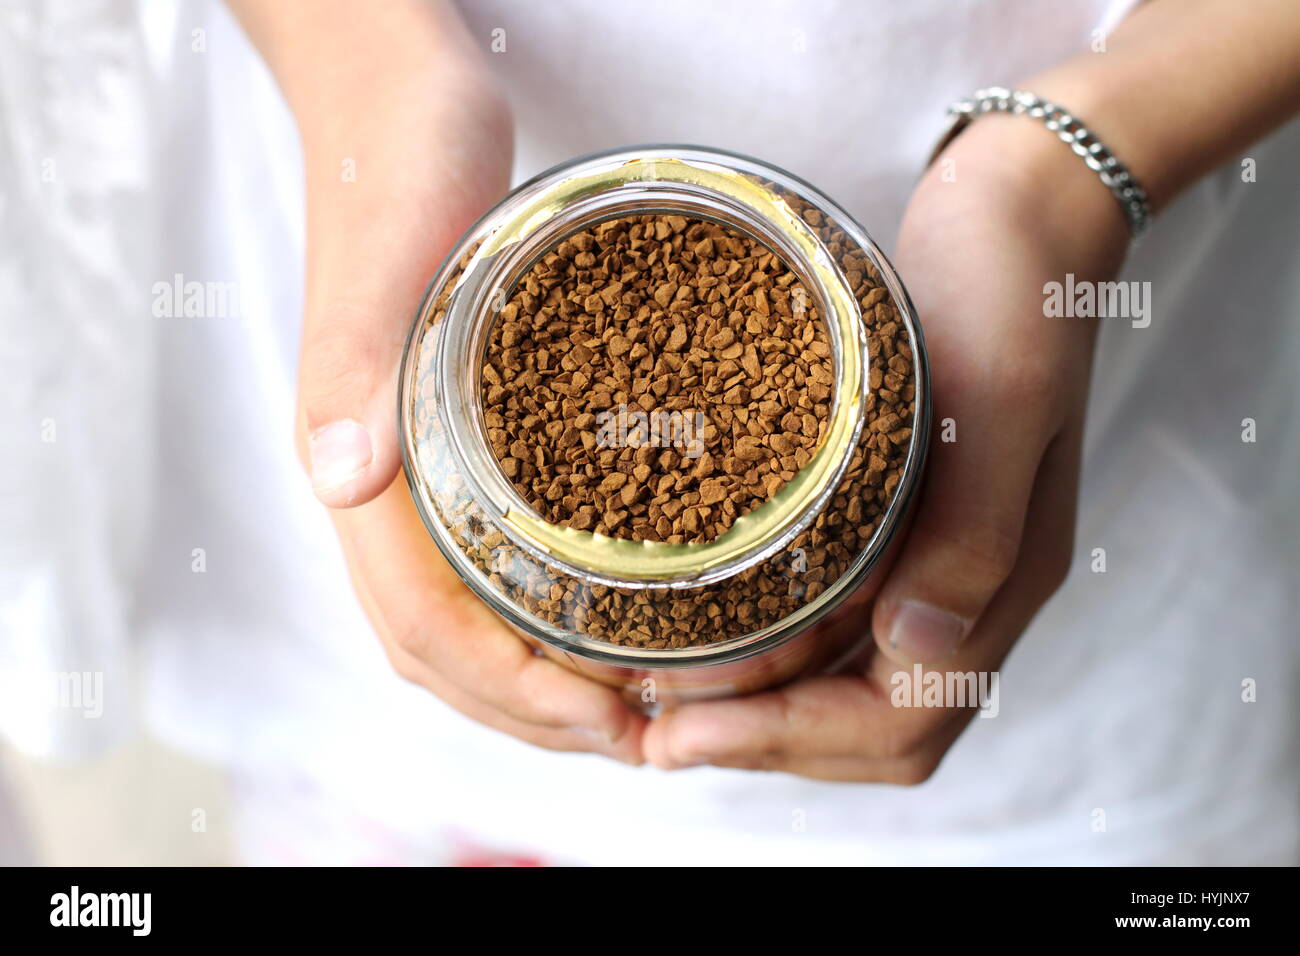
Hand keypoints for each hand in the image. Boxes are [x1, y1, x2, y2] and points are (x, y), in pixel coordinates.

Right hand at [251, 2, 645, 760]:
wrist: (390, 93)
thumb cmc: (393, 153)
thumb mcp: (392, 238)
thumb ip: (354, 355)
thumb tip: (342, 482)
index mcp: (360, 455)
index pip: (425, 626)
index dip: (517, 695)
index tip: (619, 726)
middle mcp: (381, 481)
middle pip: (444, 653)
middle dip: (541, 715)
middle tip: (649, 740)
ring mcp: (414, 467)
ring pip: (461, 624)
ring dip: (540, 686)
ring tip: (635, 710)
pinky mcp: (451, 441)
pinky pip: (483, 568)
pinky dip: (541, 622)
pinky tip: (607, 621)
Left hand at [642, 114, 1129, 780]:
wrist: (1019, 210)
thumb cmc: (1012, 288)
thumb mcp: (999, 396)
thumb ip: (972, 528)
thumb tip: (918, 644)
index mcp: (1005, 572)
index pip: (904, 718)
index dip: (792, 740)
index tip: (687, 733)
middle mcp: (968, 584)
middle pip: (869, 723)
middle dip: (761, 738)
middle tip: (654, 727)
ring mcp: (931, 555)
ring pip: (843, 681)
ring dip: (755, 703)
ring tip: (659, 689)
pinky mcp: (894, 518)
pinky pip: (830, 619)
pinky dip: (765, 643)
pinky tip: (700, 622)